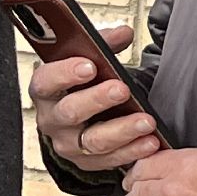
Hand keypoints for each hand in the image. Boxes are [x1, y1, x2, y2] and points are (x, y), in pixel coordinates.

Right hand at [29, 26, 161, 170]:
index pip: (46, 81)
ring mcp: (69, 143)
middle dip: (97, 100)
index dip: (65, 73)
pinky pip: (109, 160)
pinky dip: (132, 152)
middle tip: (122, 89)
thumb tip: (123, 33)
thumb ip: (105, 44)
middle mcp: (53, 119)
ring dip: (122, 131)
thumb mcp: (90, 59)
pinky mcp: (87, 162)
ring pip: (92, 141)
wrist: (84, 116)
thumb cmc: (85, 82)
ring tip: (147, 121)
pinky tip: (150, 142)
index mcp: (47, 89)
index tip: (90, 65)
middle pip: (70, 112)